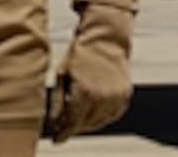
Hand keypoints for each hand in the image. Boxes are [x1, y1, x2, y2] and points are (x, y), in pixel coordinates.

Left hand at [49, 0, 136, 142]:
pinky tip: (93, 109)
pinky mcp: (124, 95)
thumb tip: (53, 124)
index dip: (63, 134)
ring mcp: (116, 98)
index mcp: (84, 93)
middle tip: (64, 125)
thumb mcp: (62, 75)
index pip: (72, 124)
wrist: (106, 37)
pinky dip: (102, 116)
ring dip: (87, 122)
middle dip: (73, 126)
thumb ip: (57, 102)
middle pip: (85, 125)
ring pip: (99, 122)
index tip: (56, 140)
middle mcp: (102, 98)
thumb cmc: (79, 53)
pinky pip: (112, 115)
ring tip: (77, 115)